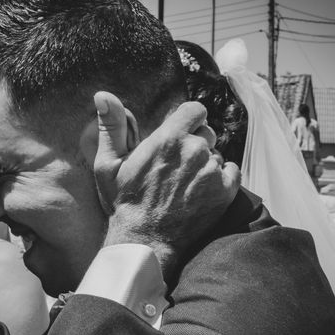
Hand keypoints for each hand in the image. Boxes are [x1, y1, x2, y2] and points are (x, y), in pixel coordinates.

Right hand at [93, 92, 239, 272]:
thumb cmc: (124, 202)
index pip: (195, 110)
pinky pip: (231, 171)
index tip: (180, 134)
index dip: (188, 121)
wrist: (145, 240)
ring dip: (206, 164)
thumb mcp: (108, 164)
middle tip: (177, 166)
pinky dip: (220, 179)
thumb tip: (103, 94)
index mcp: (168, 138)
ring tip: (185, 184)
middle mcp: (194, 150)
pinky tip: (200, 192)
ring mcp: (212, 171)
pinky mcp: (225, 191)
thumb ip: (111, 126)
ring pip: (217, 154)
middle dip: (195, 143)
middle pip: (207, 132)